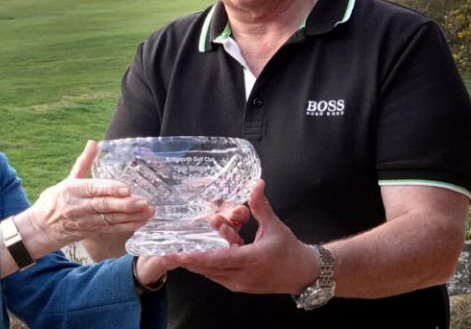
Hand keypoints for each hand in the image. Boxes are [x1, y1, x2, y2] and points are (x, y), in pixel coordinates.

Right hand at [19, 141, 153, 251]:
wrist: (40, 228)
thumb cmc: (55, 200)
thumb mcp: (67, 180)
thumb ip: (83, 162)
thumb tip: (93, 142)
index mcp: (72, 190)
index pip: (93, 188)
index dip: (110, 189)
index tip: (126, 188)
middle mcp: (78, 207)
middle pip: (104, 206)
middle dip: (125, 205)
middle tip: (144, 202)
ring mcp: (84, 222)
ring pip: (110, 220)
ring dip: (131, 217)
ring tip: (148, 211)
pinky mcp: (90, 232)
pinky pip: (111, 229)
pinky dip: (127, 226)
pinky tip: (140, 222)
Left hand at [167, 179, 318, 293]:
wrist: (304, 273)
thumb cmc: (290, 249)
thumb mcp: (274, 226)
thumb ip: (260, 205)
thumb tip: (256, 183)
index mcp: (252, 259)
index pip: (218, 259)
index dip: (197, 257)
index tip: (178, 254)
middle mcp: (244, 275)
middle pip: (209, 269)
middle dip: (187, 261)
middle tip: (166, 254)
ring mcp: (241, 283)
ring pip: (212, 273)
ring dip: (197, 261)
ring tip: (176, 254)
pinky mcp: (241, 285)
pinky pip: (219, 275)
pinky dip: (208, 265)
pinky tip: (199, 254)